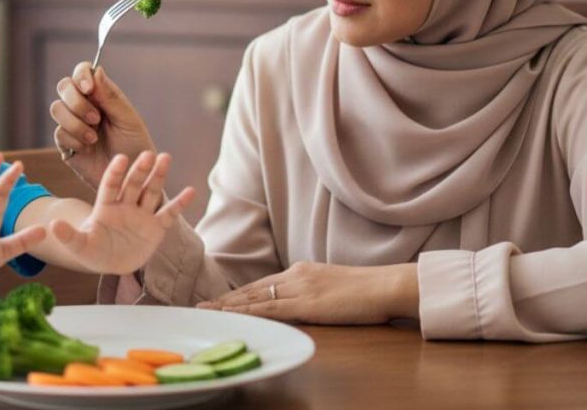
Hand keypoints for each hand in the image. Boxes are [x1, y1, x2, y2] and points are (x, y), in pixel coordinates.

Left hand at [49, 151, 194, 274]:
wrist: (110, 263)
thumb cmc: (92, 252)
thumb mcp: (79, 246)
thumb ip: (68, 235)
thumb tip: (52, 225)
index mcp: (105, 206)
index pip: (110, 185)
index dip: (115, 172)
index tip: (121, 158)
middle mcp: (125, 205)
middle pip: (133, 184)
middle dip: (140, 170)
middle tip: (148, 153)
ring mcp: (141, 214)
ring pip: (151, 192)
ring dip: (159, 176)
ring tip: (166, 158)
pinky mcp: (156, 227)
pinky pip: (169, 214)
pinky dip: (179, 204)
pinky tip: (191, 191)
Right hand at [51, 63, 155, 189]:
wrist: (131, 178)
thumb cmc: (135, 146)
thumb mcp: (128, 119)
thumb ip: (111, 97)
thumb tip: (96, 70)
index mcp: (101, 95)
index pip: (82, 72)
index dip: (81, 75)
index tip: (88, 88)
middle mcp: (84, 106)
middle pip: (64, 87)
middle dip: (76, 101)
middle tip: (96, 118)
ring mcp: (73, 124)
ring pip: (57, 109)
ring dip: (75, 122)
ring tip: (94, 138)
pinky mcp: (66, 144)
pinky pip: (59, 133)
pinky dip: (74, 139)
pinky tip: (88, 148)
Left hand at [197, 262, 419, 324]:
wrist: (385, 285)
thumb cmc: (367, 290)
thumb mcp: (333, 287)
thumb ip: (313, 292)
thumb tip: (303, 303)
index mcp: (302, 271)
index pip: (262, 284)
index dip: (239, 294)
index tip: (220, 300)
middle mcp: (295, 275)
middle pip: (252, 289)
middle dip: (225, 299)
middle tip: (200, 305)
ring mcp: (299, 288)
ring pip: (255, 297)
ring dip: (228, 305)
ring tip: (206, 311)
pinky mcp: (306, 303)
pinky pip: (270, 307)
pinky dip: (247, 311)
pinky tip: (232, 315)